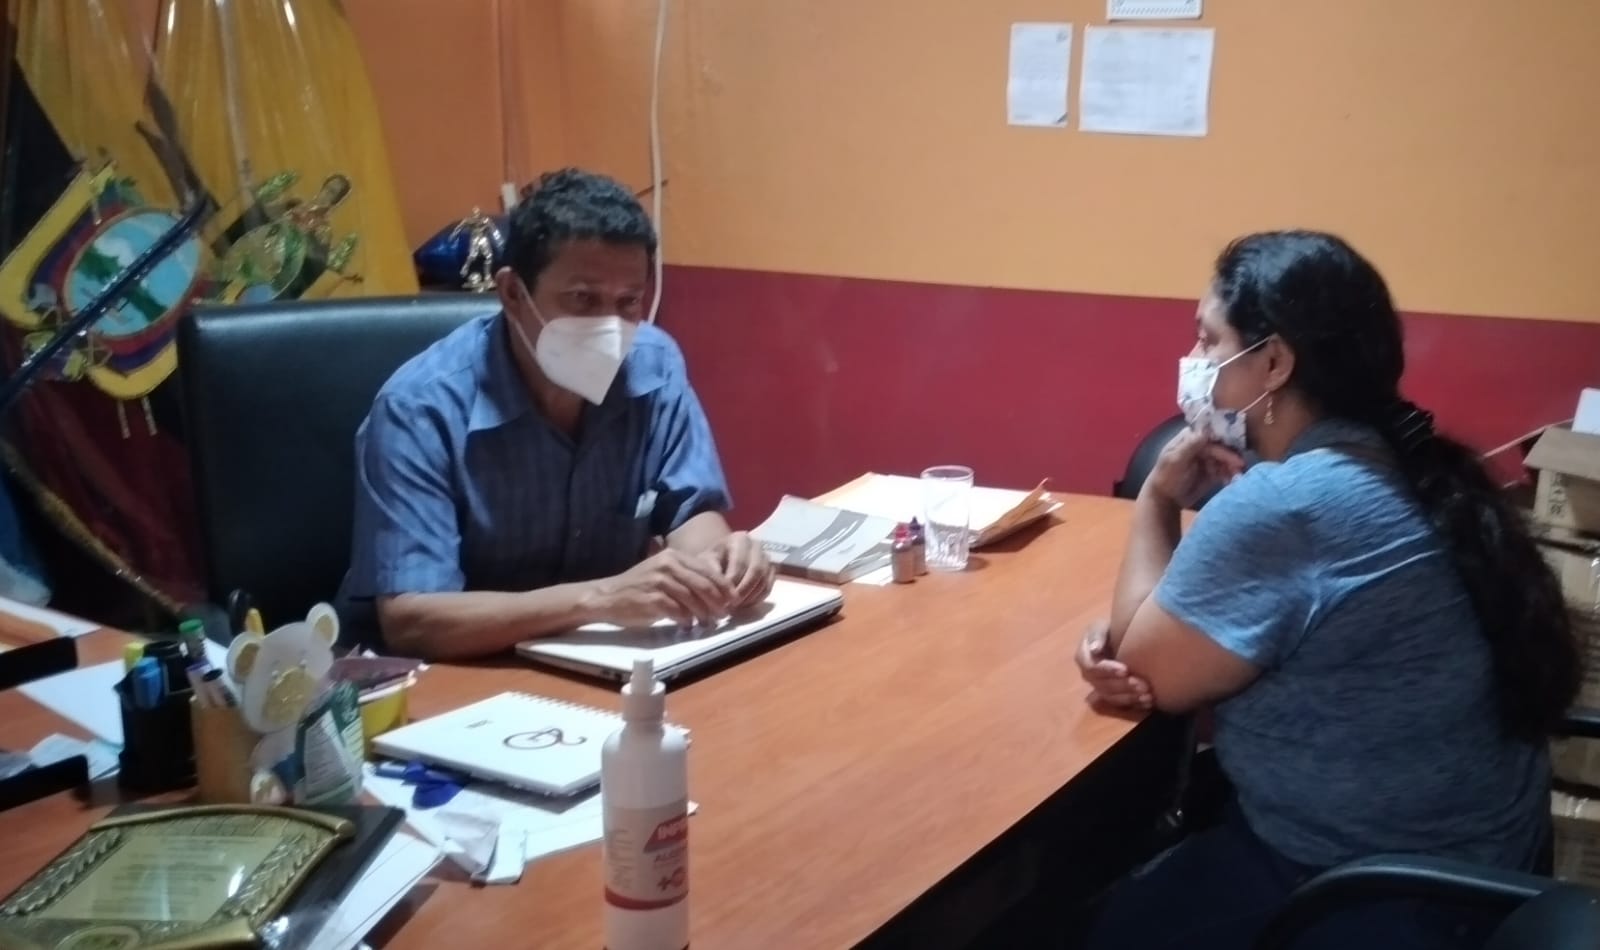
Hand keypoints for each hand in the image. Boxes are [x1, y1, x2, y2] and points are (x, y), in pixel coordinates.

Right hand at [589, 549, 736, 627]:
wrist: (608, 596)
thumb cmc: (640, 587)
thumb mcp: (664, 573)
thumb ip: (687, 576)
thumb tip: (718, 593)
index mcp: (674, 556)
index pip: (708, 570)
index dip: (724, 586)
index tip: (733, 600)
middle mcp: (668, 565)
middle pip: (704, 584)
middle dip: (718, 602)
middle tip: (724, 614)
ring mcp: (659, 581)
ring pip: (693, 599)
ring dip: (704, 614)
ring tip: (708, 622)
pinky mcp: (652, 599)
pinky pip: (678, 611)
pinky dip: (686, 620)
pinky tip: (688, 625)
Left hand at [709, 531, 774, 608]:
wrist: (717, 564)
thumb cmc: (710, 563)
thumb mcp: (705, 564)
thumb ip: (713, 575)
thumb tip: (724, 591)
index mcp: (740, 539)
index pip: (741, 563)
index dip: (732, 583)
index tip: (723, 598)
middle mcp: (756, 545)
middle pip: (756, 571)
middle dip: (743, 591)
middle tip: (732, 605)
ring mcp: (766, 558)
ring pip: (764, 581)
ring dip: (750, 597)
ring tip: (735, 606)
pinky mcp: (771, 572)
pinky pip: (768, 588)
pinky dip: (756, 599)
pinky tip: (743, 604)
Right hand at [1076, 620, 1151, 709]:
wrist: (1119, 639)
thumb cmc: (1108, 630)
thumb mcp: (1101, 626)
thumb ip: (1097, 635)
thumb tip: (1094, 649)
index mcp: (1083, 657)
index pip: (1092, 668)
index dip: (1108, 671)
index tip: (1125, 670)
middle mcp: (1089, 675)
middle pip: (1103, 685)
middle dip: (1123, 686)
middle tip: (1143, 685)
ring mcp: (1100, 687)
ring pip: (1112, 697)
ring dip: (1130, 698)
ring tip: (1148, 695)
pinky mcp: (1112, 695)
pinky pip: (1120, 704)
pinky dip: (1135, 704)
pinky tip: (1148, 702)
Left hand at [1145, 427, 1245, 508]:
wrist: (1165, 499)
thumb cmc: (1166, 477)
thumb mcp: (1175, 460)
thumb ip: (1190, 445)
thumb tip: (1207, 430)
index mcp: (1190, 438)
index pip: (1211, 436)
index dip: (1224, 442)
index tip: (1234, 450)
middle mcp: (1201, 446)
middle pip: (1221, 447)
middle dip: (1231, 456)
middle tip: (1241, 465)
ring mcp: (1208, 459)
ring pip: (1225, 459)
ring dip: (1233, 466)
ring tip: (1238, 474)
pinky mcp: (1212, 472)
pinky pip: (1225, 471)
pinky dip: (1230, 474)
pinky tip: (1232, 480)